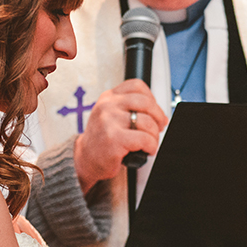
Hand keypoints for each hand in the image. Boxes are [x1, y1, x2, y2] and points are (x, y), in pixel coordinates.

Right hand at [72, 79, 166, 194]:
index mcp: (108, 97)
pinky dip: (151, 146)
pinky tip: (147, 150)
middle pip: (145, 102)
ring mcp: (109, 121)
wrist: (86, 160)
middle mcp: (107, 106)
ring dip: (154, 135)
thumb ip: (130, 109)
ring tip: (150, 142)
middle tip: (159, 127)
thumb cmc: (102, 139)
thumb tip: (160, 115)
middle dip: (158, 116)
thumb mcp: (112, 116)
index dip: (151, 98)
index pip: (137, 86)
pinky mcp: (114, 139)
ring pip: (147, 122)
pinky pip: (144, 139)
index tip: (153, 111)